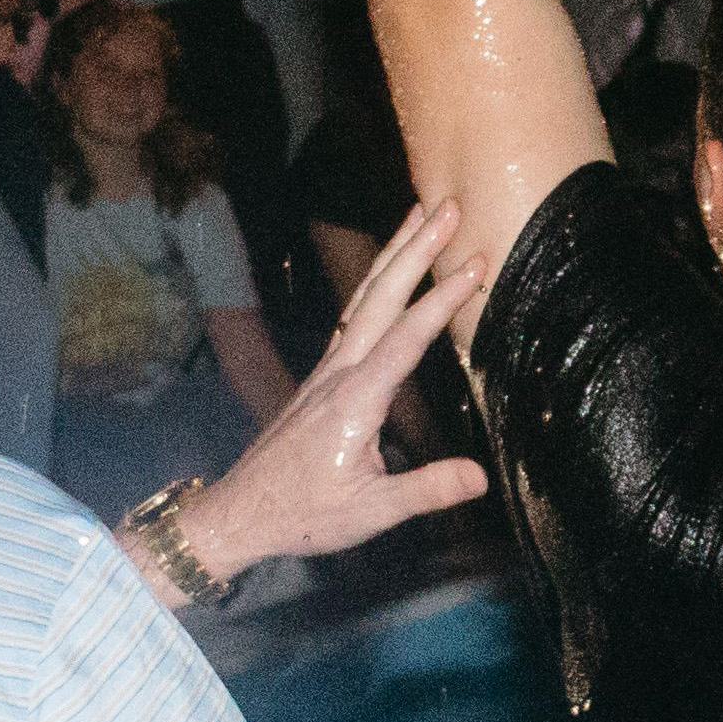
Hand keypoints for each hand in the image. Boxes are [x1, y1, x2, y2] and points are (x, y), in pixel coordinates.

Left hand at [175, 197, 493, 578]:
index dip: (443, 300)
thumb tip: (480, 476)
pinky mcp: (322, 377)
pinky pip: (353, 315)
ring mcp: (326, 370)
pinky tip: (388, 272)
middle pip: (381, 296)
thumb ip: (425, 490)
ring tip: (420, 214)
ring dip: (394, 253)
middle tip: (449, 206)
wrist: (242, 512)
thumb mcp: (370, 512)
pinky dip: (376, 282)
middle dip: (416, 248)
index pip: (406, 338)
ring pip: (363, 297)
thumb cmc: (304, 514)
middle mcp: (338, 373)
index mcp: (355, 401)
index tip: (475, 263)